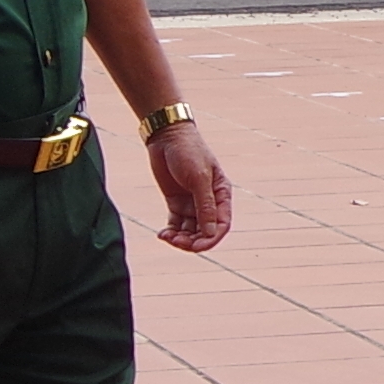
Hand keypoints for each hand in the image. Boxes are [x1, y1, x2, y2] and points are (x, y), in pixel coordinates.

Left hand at [146, 119, 232, 252]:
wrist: (167, 136)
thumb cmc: (188, 152)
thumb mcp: (198, 178)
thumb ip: (205, 206)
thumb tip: (210, 234)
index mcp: (221, 195)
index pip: (221, 225)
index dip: (211, 239)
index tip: (196, 247)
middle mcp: (209, 202)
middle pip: (205, 232)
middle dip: (193, 241)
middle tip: (177, 242)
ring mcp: (192, 203)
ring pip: (190, 231)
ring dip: (180, 238)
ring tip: (167, 237)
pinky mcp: (176, 203)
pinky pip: (176, 224)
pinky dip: (171, 232)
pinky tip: (162, 234)